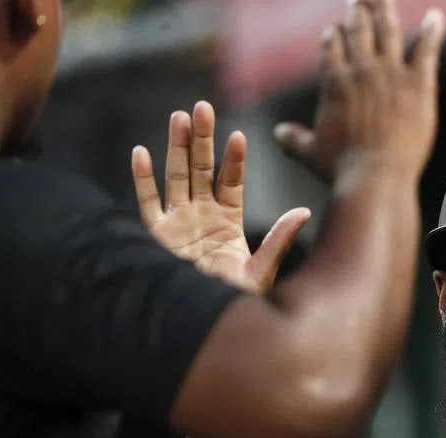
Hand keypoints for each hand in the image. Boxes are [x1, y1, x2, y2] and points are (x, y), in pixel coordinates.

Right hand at [132, 101, 310, 293]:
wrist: (208, 323)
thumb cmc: (237, 299)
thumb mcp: (262, 269)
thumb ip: (279, 239)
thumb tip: (304, 212)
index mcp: (227, 221)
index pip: (231, 182)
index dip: (233, 159)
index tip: (239, 136)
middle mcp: (201, 216)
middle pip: (200, 169)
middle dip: (201, 139)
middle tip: (203, 106)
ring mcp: (178, 223)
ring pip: (175, 177)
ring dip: (175, 148)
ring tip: (180, 117)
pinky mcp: (157, 236)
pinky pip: (147, 203)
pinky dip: (143, 180)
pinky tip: (140, 152)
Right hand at [273, 0, 445, 183]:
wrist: (376, 177)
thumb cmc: (342, 168)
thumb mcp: (310, 153)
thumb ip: (293, 139)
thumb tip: (279, 134)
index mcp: (334, 82)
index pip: (330, 47)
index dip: (332, 37)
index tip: (333, 30)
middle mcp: (361, 70)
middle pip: (358, 30)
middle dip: (357, 12)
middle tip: (357, 1)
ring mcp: (391, 74)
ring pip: (388, 30)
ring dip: (385, 10)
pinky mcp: (419, 84)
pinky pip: (427, 50)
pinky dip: (433, 31)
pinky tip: (437, 17)